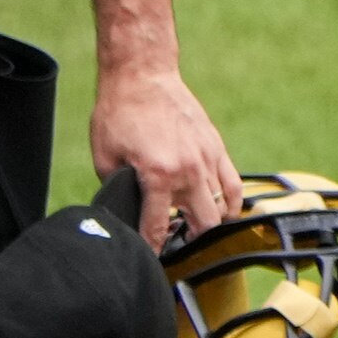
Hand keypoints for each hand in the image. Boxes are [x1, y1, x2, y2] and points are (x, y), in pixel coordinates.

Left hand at [92, 59, 242, 248]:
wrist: (143, 75)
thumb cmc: (119, 113)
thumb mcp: (104, 157)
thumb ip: (116, 188)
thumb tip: (123, 211)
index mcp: (158, 175)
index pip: (158, 228)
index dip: (154, 251)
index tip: (150, 262)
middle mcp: (189, 170)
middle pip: (203, 226)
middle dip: (190, 244)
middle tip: (176, 249)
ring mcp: (207, 158)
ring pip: (223, 209)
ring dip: (210, 225)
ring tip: (195, 232)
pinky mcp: (216, 147)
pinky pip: (232, 186)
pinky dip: (228, 204)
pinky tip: (219, 211)